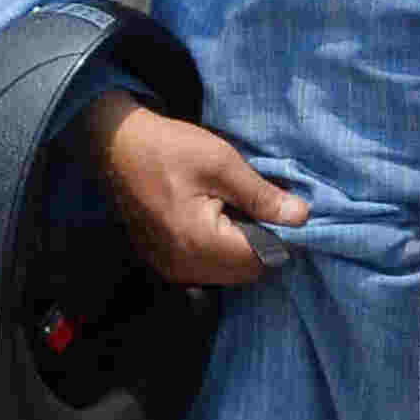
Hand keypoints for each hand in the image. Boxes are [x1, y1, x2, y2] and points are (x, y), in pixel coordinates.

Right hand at [85, 92, 308, 287]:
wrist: (118, 146)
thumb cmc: (170, 148)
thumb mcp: (222, 162)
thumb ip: (262, 195)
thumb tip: (302, 217)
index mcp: (201, 243)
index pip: (262, 259)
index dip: (280, 236)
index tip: (278, 207)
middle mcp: (184, 266)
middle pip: (245, 272)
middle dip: (261, 244)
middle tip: (257, 206)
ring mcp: (170, 268)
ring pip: (226, 273)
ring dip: (240, 249)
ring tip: (235, 211)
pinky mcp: (162, 262)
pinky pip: (205, 268)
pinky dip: (219, 252)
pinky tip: (216, 220)